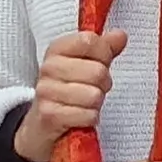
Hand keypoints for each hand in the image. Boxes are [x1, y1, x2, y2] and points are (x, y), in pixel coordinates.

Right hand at [14, 29, 125, 161]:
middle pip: (98, 71)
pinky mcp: (50, 115)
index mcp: (57, 49)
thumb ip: (104, 49)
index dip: (104, 54)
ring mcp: (47, 92)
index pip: (90, 41)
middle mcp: (49, 68)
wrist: (39, 126)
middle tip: (92, 90)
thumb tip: (121, 35)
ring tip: (84, 104)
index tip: (99, 63)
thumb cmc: (66, 92)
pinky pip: (88, 115)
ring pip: (94, 95)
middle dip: (103, 85)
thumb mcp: (84, 66)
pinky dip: (90, 119)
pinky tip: (80, 117)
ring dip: (96, 104)